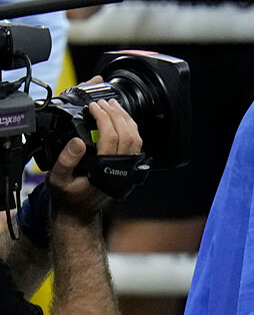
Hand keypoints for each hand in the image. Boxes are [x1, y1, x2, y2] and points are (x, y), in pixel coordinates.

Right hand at [47, 95, 142, 219]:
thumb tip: (78, 141)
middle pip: (128, 135)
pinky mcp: (128, 168)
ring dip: (126, 119)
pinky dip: (130, 128)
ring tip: (114, 105)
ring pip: (136, 139)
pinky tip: (120, 119)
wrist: (78, 212)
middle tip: (104, 102)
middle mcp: (120, 170)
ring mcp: (127, 169)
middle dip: (116, 114)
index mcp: (105, 171)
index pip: (111, 137)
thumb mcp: (57, 180)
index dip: (103, 118)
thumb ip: (65, 161)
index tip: (94, 106)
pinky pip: (135, 145)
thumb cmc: (67, 196)